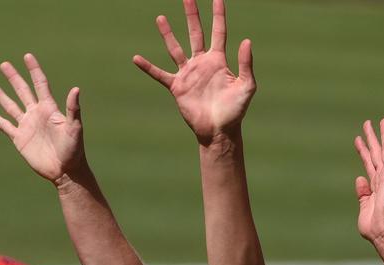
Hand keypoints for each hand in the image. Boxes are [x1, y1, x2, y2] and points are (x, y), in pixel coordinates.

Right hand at [0, 53, 84, 182]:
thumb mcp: (74, 128)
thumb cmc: (74, 150)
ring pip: (10, 106)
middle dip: (14, 78)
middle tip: (4, 64)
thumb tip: (76, 89)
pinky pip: (5, 126)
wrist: (65, 171)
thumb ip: (73, 109)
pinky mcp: (20, 139)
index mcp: (49, 109)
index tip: (27, 56)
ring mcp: (27, 126)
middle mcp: (36, 115)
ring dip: (0, 95)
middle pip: (22, 91)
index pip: (40, 84)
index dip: (34, 70)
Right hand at [133, 0, 255, 144]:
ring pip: (175, 49)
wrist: (219, 131)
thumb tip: (246, 40)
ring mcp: (188, 74)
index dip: (218, 15)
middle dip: (192, 15)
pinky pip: (160, 75)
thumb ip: (246, 64)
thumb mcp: (246, 87)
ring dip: (168, 34)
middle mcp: (202, 63)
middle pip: (195, 33)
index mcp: (218, 61)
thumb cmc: (235, 111)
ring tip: (160, 17)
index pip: (219, 32)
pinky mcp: (178, 87)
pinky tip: (136, 59)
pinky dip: (148, 67)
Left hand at [354, 118, 383, 242]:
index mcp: (375, 187)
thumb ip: (362, 193)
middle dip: (373, 138)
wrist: (382, 233)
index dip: (363, 151)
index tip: (358, 139)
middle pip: (377, 154)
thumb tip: (359, 178)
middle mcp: (382, 180)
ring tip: (382, 120)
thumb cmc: (374, 227)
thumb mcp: (363, 208)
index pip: (368, 164)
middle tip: (369, 123)